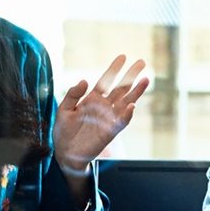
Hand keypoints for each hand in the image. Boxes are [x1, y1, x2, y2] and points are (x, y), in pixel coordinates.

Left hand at [53, 55, 149, 173]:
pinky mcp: (110, 132)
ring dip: (136, 92)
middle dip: (131, 76)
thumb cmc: (63, 131)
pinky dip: (127, 115)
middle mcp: (104, 107)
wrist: (65, 153)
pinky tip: (132, 106)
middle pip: (121, 88)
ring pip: (126, 102)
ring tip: (146, 80)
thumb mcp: (63, 109)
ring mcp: (108, 118)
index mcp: (92, 99)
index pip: (106, 81)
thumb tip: (84, 80)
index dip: (114, 69)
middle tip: (142, 62)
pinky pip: (121, 122)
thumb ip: (73, 94)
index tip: (123, 57)